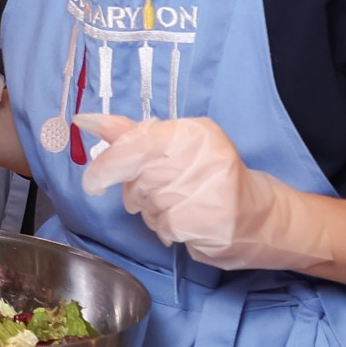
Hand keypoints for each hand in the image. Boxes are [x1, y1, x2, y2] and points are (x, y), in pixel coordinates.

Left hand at [75, 113, 327, 271]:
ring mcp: (200, 192)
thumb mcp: (180, 144)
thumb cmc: (213, 175)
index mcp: (192, 133)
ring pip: (145, 203)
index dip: (106, 163)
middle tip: (160, 189)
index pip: (134, 145)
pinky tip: (188, 221)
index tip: (92, 181)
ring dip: (152, 208)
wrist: (258, 216)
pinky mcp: (199, 223)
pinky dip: (166, 226)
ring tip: (182, 203)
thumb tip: (87, 120)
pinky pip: (159, 225)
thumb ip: (133, 134)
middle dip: (137, 189)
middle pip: (135, 178)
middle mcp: (198, 159)